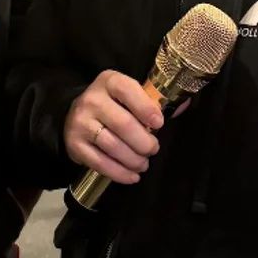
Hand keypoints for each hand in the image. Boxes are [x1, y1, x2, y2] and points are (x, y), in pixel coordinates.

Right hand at [64, 71, 163, 185]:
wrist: (77, 115)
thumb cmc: (113, 105)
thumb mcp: (129, 94)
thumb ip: (153, 100)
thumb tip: (182, 106)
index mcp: (109, 81)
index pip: (128, 91)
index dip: (146, 109)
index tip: (159, 124)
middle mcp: (91, 100)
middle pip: (124, 124)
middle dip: (144, 142)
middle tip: (153, 149)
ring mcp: (80, 123)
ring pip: (113, 146)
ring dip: (134, 160)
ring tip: (143, 163)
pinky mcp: (74, 145)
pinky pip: (100, 163)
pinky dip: (120, 173)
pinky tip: (132, 176)